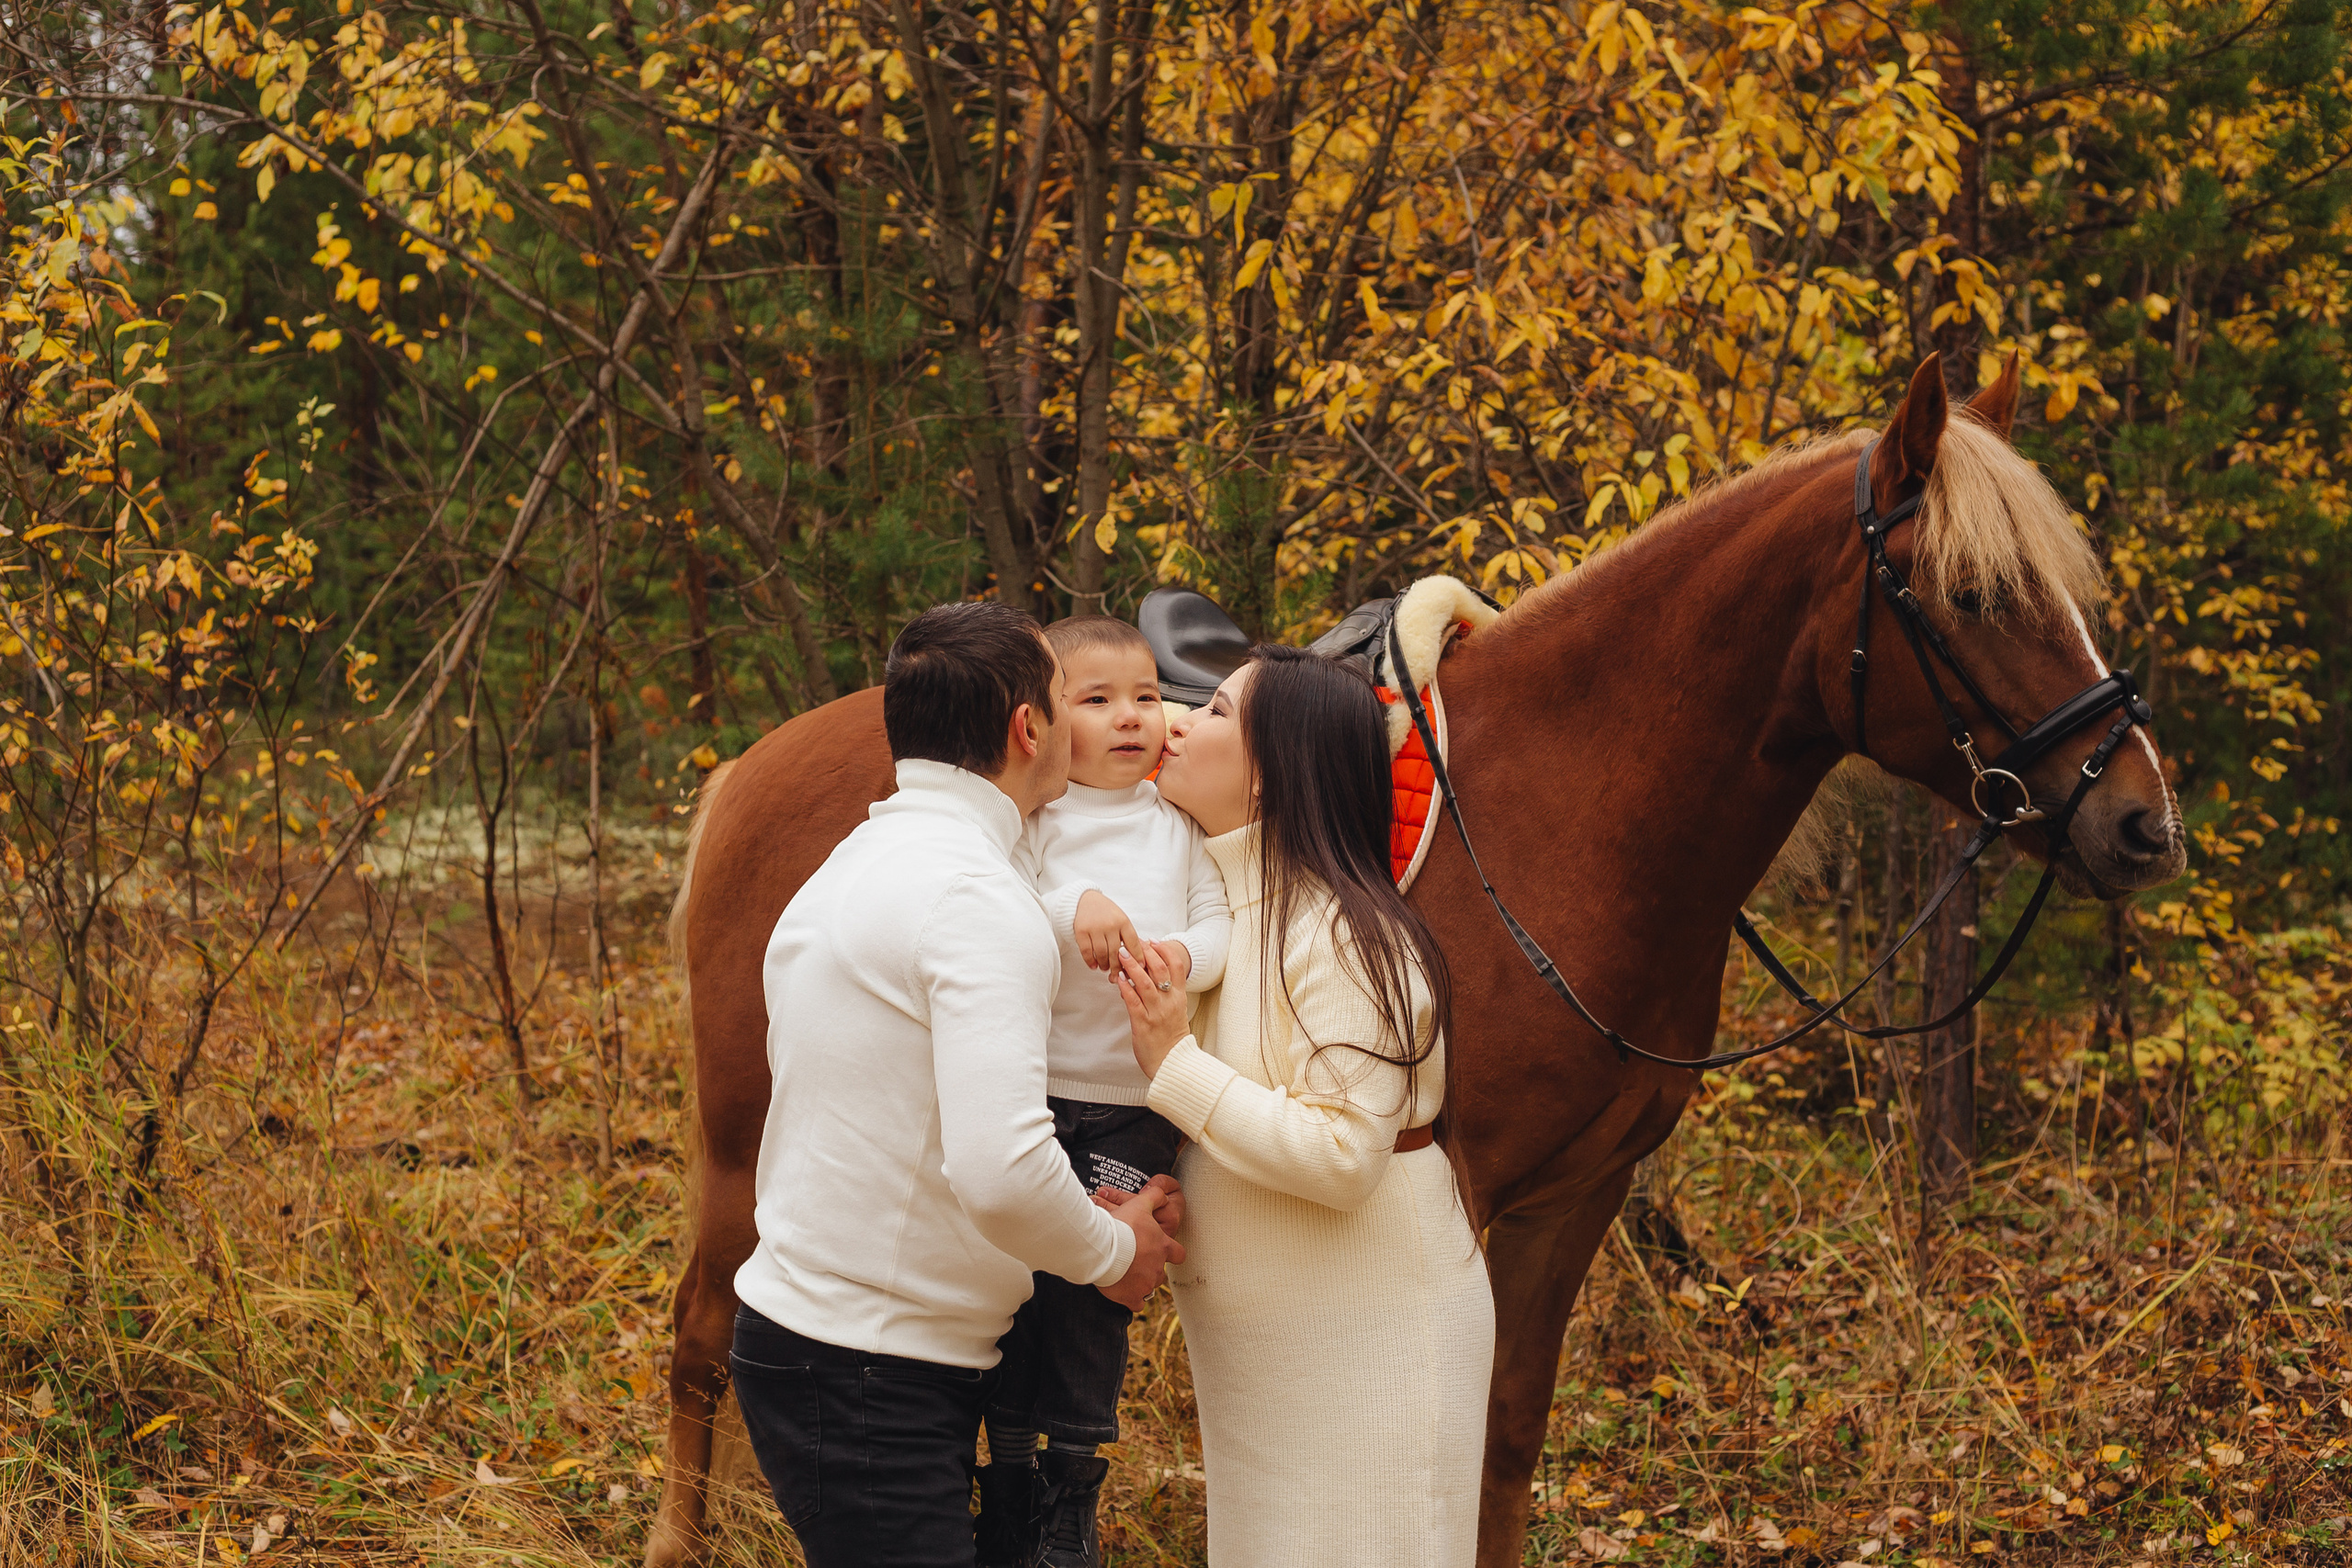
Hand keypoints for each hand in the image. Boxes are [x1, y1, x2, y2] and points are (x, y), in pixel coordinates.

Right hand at [1073, 890, 1145, 972]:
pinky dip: (1090, 961)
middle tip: (1117, 973)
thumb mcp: (1120, 919)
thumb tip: (1136, 958)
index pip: (1133, 943)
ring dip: (1104, 965)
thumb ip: (1127, 936)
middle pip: (1116, 952)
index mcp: (1123, 921)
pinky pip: (1086, 951)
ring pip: (1102, 954)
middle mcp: (1110, 925)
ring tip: (1104, 968)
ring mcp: (1095, 928)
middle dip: (1117, 966)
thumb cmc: (1105, 912)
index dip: (1137, 957)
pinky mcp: (1081, 931)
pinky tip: (1093, 965)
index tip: (1140, 967)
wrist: (1084, 899)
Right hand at [1096, 1178, 1185, 1309]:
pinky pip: (1136, 1304)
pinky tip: (1123, 1291)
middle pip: (1161, 1272)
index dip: (1172, 1252)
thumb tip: (1162, 1192)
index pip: (1180, 1254)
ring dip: (1141, 1282)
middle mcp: (1158, 1268)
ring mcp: (1146, 1285)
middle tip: (1135, 1260)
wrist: (1102, 1246)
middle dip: (1151, 1268)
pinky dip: (1131, 1299)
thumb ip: (1154, 1197)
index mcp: (1164, 1247)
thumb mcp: (1140, 1204)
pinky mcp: (1131, 1297)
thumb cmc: (1122, 1225)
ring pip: (1149, 1287)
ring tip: (1126, 1273)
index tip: (1162, 1250)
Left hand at [1114, 942, 1189, 1078]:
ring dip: (1132, 966)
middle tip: (1133, 943)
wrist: (1173, 1063)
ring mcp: (1157, 1012)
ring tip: (1121, 954)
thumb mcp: (1177, 1011)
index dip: (1164, 951)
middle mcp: (1169, 1002)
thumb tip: (1152, 975)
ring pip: (1145, 983)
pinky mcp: (1143, 1024)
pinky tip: (1119, 980)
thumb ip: (1168, 993)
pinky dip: (1125, 988)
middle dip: (1146, 952)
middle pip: (1160, 970)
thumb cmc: (1172, 1037)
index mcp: (1179, 997)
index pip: (1176, 966)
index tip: (1153, 941)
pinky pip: (1133, 1002)